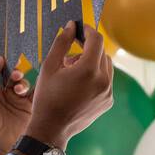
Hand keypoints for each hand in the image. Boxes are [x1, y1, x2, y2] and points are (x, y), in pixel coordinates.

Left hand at [0, 55, 33, 154]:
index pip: (0, 70)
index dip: (4, 63)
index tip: (8, 57)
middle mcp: (5, 92)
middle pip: (14, 74)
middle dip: (15, 72)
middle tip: (15, 76)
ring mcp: (18, 100)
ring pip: (24, 82)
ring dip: (23, 82)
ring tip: (18, 90)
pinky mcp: (29, 108)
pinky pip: (34, 94)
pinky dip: (34, 90)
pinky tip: (29, 92)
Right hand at [25, 21, 113, 148]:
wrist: (52, 129)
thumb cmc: (47, 97)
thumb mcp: (49, 66)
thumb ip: (62, 43)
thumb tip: (71, 26)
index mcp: (89, 70)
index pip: (96, 40)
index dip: (88, 30)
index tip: (79, 29)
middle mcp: (103, 81)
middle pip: (102, 52)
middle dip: (88, 49)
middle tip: (69, 56)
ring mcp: (107, 92)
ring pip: (106, 66)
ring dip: (92, 62)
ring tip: (73, 72)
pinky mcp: (108, 101)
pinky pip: (106, 81)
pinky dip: (96, 77)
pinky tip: (79, 85)